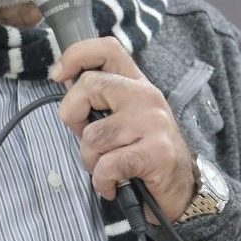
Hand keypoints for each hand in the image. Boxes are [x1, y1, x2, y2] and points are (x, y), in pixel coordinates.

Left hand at [50, 37, 195, 223]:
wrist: (182, 191)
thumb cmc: (145, 155)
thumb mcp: (125, 120)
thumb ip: (100, 101)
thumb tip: (64, 82)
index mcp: (137, 84)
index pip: (107, 49)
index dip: (77, 55)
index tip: (58, 74)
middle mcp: (146, 96)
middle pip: (90, 85)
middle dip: (72, 116)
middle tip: (86, 139)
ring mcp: (153, 122)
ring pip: (93, 135)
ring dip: (90, 160)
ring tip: (106, 169)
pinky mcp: (156, 151)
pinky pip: (107, 165)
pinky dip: (102, 181)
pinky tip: (113, 185)